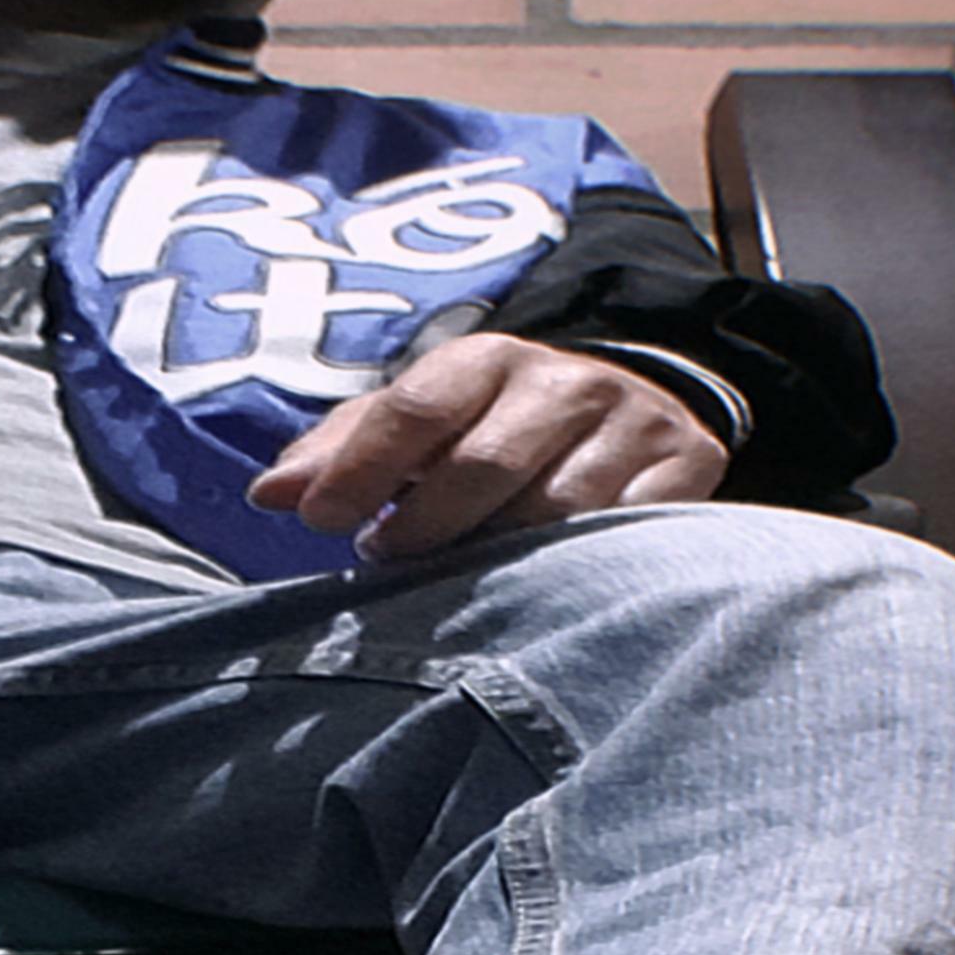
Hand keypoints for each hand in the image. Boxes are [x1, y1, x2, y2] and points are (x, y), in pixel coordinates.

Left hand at [246, 335, 728, 558]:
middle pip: (484, 464)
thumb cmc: (497, 431)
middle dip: (425, 528)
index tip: (323, 524)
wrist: (637, 411)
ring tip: (462, 584)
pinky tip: (542, 593)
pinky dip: (575, 573)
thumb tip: (268, 494)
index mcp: (488, 360)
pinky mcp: (686, 471)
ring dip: (496, 560)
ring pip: (554, 513)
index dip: (362, 469)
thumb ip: (344, 454)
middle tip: (389, 565)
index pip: (416, 409)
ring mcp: (632, 425)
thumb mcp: (423, 424)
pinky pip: (623, 536)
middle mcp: (564, 382)